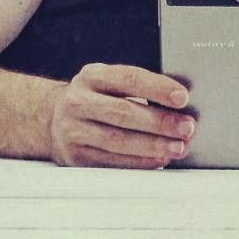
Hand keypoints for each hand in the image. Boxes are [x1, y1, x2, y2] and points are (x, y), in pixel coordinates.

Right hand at [50, 63, 194, 167]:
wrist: (51, 120)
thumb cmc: (95, 100)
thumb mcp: (108, 84)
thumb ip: (137, 90)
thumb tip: (180, 106)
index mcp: (91, 76)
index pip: (128, 79)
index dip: (157, 88)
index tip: (182, 97)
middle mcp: (78, 101)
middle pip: (123, 113)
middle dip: (160, 121)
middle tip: (187, 127)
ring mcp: (73, 130)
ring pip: (118, 140)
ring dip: (153, 145)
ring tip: (178, 147)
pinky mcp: (75, 156)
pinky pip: (112, 161)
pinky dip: (139, 162)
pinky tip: (159, 159)